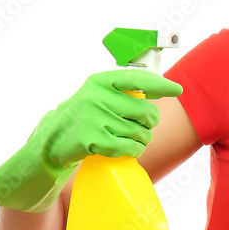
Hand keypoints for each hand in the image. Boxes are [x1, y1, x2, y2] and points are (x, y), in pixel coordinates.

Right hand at [40, 70, 182, 168]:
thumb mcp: (98, 94)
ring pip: (140, 132)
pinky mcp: (92, 140)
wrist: (51, 140)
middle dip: (150, 122)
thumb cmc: (84, 115)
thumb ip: (124, 90)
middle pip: (145, 111)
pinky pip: (129, 147)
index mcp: (99, 81)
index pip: (136, 79)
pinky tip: (126, 148)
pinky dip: (133, 150)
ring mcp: (93, 118)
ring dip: (142, 139)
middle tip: (143, 126)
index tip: (176, 89)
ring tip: (130, 138)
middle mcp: (96, 97)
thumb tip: (161, 87)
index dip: (160, 84)